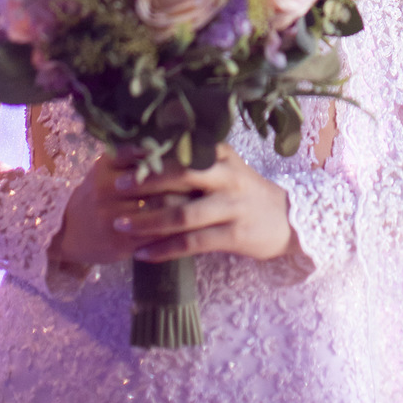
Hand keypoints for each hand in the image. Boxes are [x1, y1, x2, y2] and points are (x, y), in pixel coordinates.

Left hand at [51, 144, 293, 269]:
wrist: (286, 220)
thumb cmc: (243, 193)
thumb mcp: (225, 168)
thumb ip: (194, 161)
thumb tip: (148, 155)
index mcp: (221, 154)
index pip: (180, 148)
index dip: (149, 150)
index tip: (118, 153)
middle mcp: (227, 176)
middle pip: (181, 174)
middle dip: (146, 181)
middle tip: (116, 186)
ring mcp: (232, 206)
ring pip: (183, 213)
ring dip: (148, 220)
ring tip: (120, 225)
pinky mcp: (234, 235)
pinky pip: (192, 243)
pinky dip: (164, 249)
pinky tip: (142, 254)